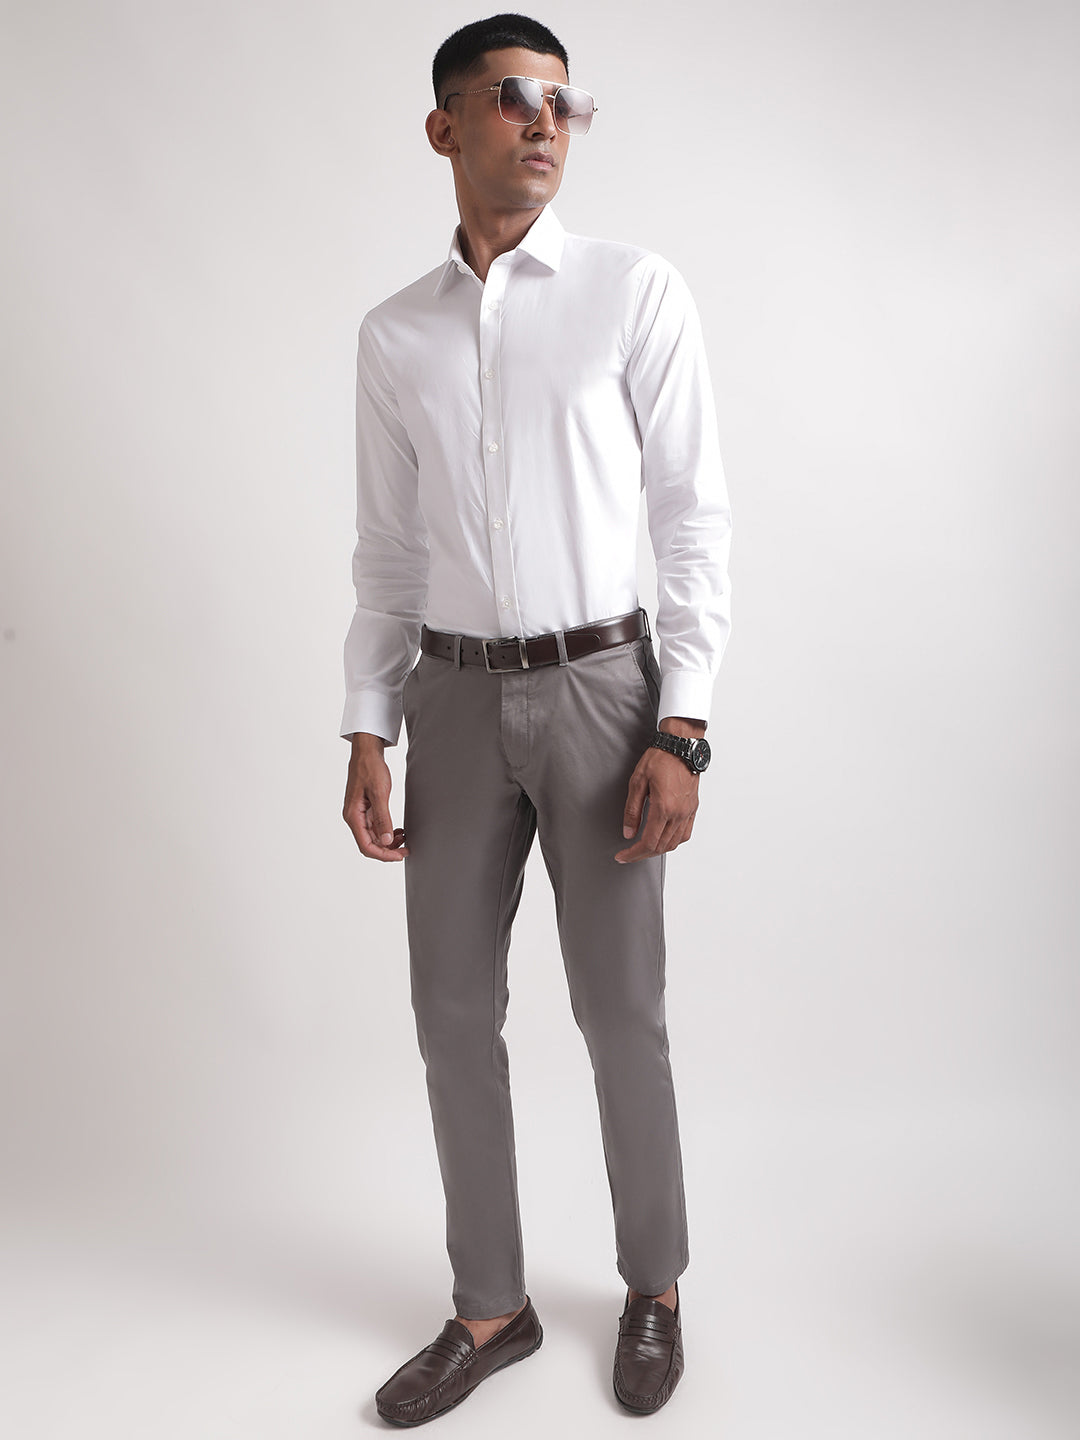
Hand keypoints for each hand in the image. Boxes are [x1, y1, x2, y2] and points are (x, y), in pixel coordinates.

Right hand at [343, 733, 408, 860]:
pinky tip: (398, 830)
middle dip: (388, 850)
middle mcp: (354, 818)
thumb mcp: (379, 793)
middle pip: (369, 844)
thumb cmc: (370, 768)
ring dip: (388, 841)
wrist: (367, 752)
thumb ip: (383, 818)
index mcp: (353, 816)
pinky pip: (375, 827)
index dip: (383, 855)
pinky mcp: (365, 809)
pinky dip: (387, 831)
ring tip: (404, 838)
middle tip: (406, 850)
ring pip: (373, 837)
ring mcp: (359, 814)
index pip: (366, 846)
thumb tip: (385, 841)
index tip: (399, 855)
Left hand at [614, 716, 704, 863]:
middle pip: (661, 847)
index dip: (633, 854)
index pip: (648, 842)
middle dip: (642, 854)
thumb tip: (628, 833)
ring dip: (657, 849)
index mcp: (664, 808)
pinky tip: (662, 838)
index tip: (622, 856)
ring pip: (674, 843)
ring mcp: (688, 812)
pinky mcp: (692, 808)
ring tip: (643, 848)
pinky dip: (672, 841)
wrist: (681, 746)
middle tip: (628, 854)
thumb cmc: (659, 759)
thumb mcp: (637, 782)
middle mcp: (679, 813)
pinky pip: (685, 834)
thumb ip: (632, 810)